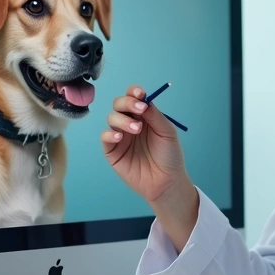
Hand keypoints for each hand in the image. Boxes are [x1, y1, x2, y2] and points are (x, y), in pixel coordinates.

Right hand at [102, 85, 198, 249]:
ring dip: (123, 120)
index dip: (134, 93)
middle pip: (119, 104)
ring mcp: (120, 137)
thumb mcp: (167, 132)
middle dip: (127, 103)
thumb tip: (144, 100)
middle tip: (139, 110)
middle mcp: (130, 123)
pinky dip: (110, 134)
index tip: (140, 94)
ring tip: (137, 130)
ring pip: (112, 118)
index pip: (134, 98)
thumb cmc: (169, 156)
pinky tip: (120, 137)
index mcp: (144, 116)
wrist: (166, 181)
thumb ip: (155, 115)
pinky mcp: (112, 151)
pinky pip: (105, 137)